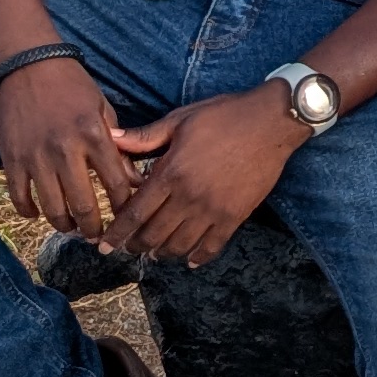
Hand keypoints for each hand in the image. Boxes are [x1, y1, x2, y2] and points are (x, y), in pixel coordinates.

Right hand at [0, 55, 136, 236]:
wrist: (30, 64)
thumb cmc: (73, 86)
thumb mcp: (103, 110)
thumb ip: (119, 147)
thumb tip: (134, 182)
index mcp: (95, 136)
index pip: (116, 186)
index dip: (124, 210)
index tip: (125, 220)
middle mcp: (66, 150)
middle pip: (84, 207)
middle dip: (94, 229)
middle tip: (97, 236)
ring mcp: (37, 157)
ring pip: (53, 210)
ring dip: (64, 225)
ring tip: (71, 227)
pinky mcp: (12, 159)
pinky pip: (20, 199)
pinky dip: (30, 212)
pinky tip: (38, 212)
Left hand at [108, 89, 308, 267]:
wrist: (271, 122)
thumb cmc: (224, 116)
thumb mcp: (180, 120)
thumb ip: (145, 136)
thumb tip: (112, 139)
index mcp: (171, 172)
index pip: (135, 212)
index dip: (118, 233)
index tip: (105, 246)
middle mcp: (189, 197)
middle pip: (153, 235)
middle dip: (136, 246)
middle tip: (128, 248)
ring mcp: (213, 210)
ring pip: (179, 245)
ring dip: (162, 253)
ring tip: (155, 253)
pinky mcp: (235, 216)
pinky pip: (212, 246)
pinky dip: (198, 257)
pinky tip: (190, 260)